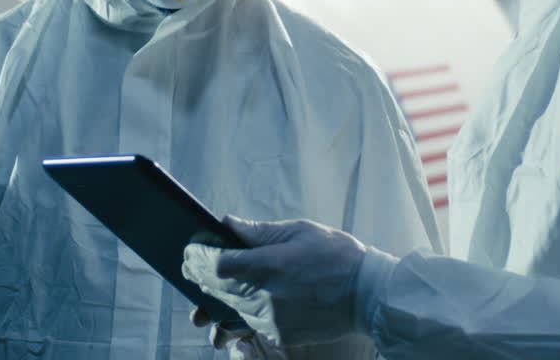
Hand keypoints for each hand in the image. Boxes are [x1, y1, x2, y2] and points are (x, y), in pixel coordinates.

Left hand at [182, 216, 367, 346]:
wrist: (369, 294)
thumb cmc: (337, 255)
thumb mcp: (299, 231)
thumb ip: (259, 231)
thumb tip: (225, 222)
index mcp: (271, 265)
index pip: (218, 265)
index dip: (199, 259)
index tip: (190, 252)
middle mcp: (267, 296)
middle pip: (218, 290)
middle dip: (200, 278)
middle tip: (190, 268)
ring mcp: (273, 320)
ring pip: (232, 311)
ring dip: (218, 301)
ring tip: (207, 297)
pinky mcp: (282, 336)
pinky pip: (253, 325)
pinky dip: (245, 314)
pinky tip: (244, 304)